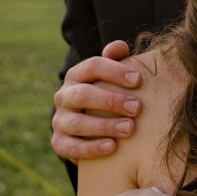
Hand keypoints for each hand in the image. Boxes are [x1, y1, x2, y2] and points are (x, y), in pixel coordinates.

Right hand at [51, 40, 142, 162]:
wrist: (89, 126)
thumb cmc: (108, 94)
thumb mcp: (112, 76)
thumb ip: (116, 60)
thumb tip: (119, 47)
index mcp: (77, 75)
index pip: (92, 66)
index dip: (115, 71)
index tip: (138, 80)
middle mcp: (64, 96)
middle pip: (83, 95)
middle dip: (111, 101)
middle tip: (137, 107)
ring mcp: (59, 120)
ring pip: (77, 123)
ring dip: (105, 125)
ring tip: (130, 128)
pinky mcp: (59, 142)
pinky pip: (71, 147)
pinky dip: (91, 148)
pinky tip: (112, 147)